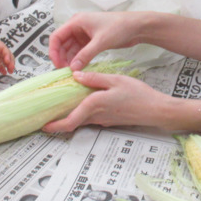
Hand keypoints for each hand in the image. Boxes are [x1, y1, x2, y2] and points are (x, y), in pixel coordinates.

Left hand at [0, 35, 14, 73]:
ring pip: (2, 60)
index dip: (7, 55)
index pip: (3, 48)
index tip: (7, 62)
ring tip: (9, 72)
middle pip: (5, 54)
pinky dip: (0, 68)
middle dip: (9, 61)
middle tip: (11, 69)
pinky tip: (3, 72)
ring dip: (6, 65)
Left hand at [41, 72, 162, 131]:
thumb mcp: (116, 80)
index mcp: (95, 105)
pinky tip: (81, 106)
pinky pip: (91, 119)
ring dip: (70, 119)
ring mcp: (104, 120)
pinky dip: (82, 115)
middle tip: (46, 120)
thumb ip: (95, 78)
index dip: (56, 126)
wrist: (156, 110)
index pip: (71, 121)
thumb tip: (76, 75)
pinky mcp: (110, 121)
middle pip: (73, 124)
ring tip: (60, 111)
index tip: (44, 126)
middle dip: (58, 124)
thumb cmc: (138, 94)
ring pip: (81, 122)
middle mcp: (97, 116)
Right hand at [49, 11, 139, 70]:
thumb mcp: (101, 42)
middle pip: (62, 44)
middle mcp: (78, 27)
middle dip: (61, 57)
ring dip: (70, 60)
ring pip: (70, 49)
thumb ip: (85, 55)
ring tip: (72, 73)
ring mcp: (84, 34)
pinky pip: (80, 52)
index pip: (56, 36)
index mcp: (76, 21)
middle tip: (65, 72)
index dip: (53, 51)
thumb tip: (73, 69)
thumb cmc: (119, 28)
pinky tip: (79, 69)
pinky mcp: (91, 41)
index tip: (57, 65)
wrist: (136, 27)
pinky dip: (78, 60)